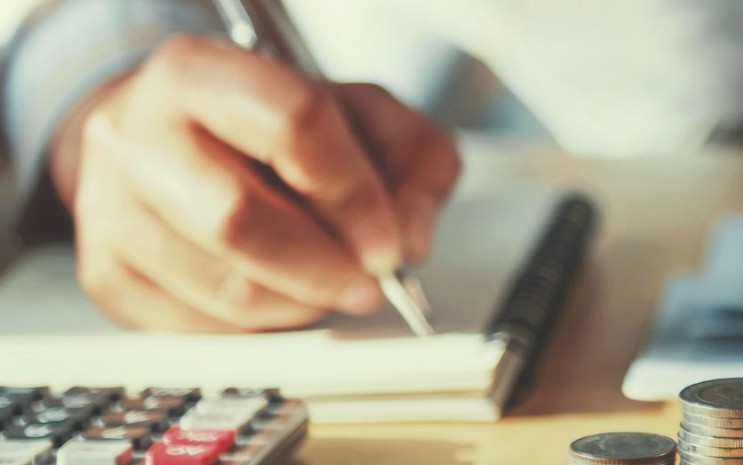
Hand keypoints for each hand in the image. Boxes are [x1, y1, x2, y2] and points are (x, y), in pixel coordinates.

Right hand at [51, 35, 460, 332]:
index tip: (389, 245)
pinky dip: (262, 326)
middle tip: (368, 285)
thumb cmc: (271, 127)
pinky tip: (283, 295)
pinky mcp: (107, 272)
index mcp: (201, 72)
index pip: (291, 126)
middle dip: (323, 267)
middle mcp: (137, 133)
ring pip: (223, 287)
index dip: (354, 195)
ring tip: (329, 285)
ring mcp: (110, 206)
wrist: (173, 139)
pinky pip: (201, 327)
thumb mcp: (364, 116)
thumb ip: (414, 162)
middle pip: (239, 218)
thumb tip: (412, 239)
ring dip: (300, 303)